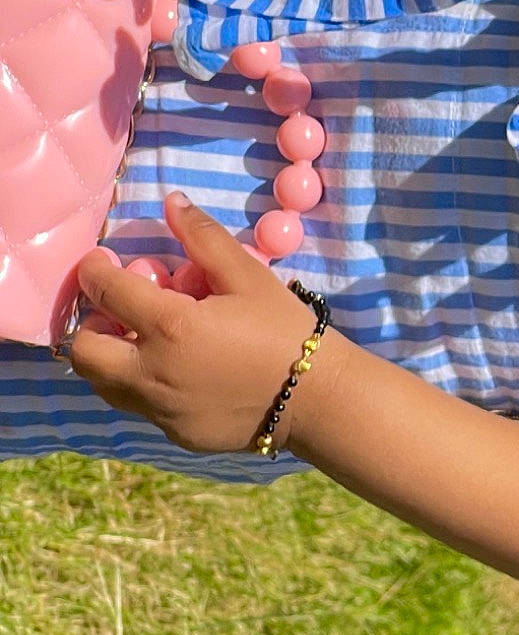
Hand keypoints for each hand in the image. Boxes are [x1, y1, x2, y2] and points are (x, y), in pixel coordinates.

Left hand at [67, 193, 329, 455]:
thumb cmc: (285, 329)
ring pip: (105, 384)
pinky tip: (184, 371)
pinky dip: (147, 383)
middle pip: (84, 351)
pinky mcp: (174, 433)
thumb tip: (172, 202)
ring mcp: (160, 409)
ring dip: (113, 357)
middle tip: (121, 311)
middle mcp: (152, 373)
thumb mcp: (249, 277)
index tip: (100, 262)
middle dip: (93, 324)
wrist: (318, 398)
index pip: (105, 292)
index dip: (95, 270)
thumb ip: (205, 238)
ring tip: (147, 340)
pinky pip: (142, 405)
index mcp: (170, 327)